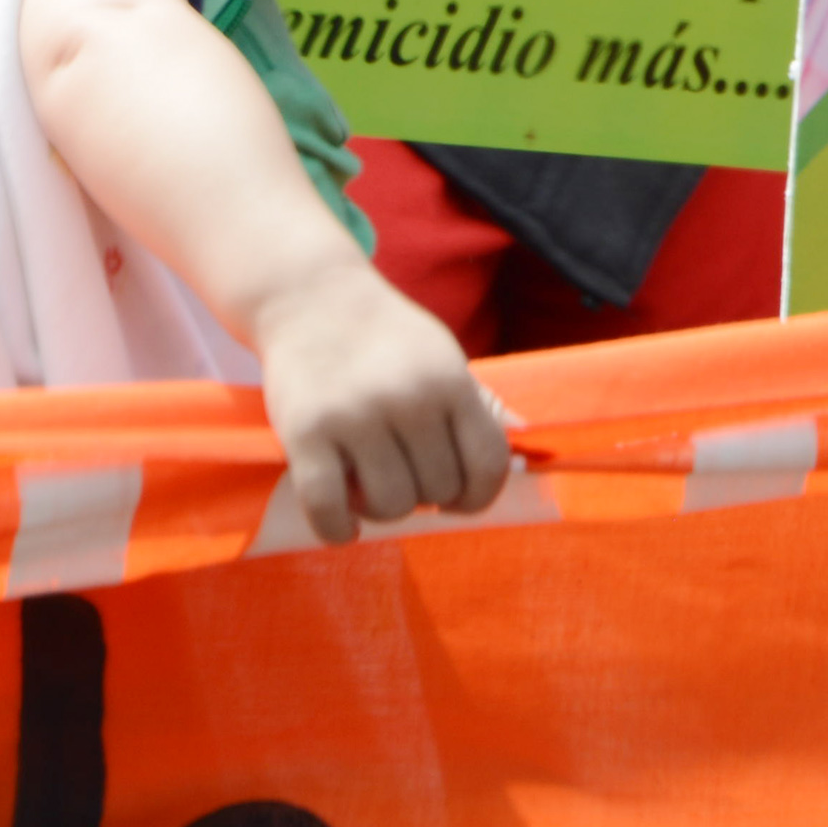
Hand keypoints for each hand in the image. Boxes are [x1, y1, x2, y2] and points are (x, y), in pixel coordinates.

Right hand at [248, 270, 512, 547]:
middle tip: (400, 469)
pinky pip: (328, 510)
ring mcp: (355, 416)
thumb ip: (477, 404)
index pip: (488, 464)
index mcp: (450, 381)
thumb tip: (522, 446)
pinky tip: (343, 521)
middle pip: (437, 491)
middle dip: (423, 494)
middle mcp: (409, 398)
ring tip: (367, 480)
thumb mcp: (442, 356)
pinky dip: (337, 529)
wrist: (311, 297)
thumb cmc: (385, 337)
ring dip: (381, 508)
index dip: (478, 496)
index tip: (455, 498)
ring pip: (391, 506)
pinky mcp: (305, 433)